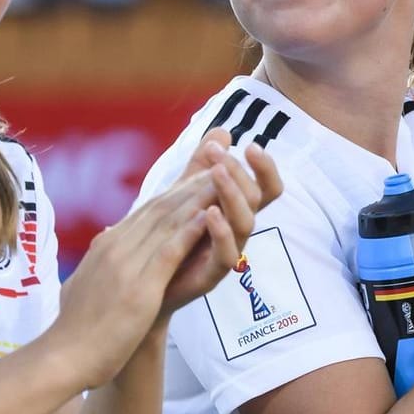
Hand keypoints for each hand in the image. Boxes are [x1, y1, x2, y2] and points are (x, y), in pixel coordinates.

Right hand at [49, 171, 218, 389]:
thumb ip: (98, 259)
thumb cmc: (75, 329)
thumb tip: (103, 239)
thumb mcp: (84, 282)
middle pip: (159, 208)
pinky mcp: (139, 287)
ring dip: (196, 199)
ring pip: (167, 222)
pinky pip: (168, 252)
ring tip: (222, 181)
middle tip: (219, 168)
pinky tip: (210, 217)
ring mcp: (126, 264)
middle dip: (191, 186)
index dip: (175, 192)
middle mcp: (116, 246)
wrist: (63, 356)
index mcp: (106, 246)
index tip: (198, 179)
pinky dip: (190, 231)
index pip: (146, 210)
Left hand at [160, 128, 283, 314]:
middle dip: (241, 173)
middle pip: (256, 199)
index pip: (265, 187)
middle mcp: (238, 229)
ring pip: (246, 223)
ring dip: (233, 195)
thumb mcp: (186, 194)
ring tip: (218, 173)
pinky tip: (209, 213)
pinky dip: (221, 232)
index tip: (250, 145)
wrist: (147, 282)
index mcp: (236, 210)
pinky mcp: (212, 274)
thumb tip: (222, 130)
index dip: (265, 168)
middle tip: (221, 154)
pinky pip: (227, 254)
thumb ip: (202, 165)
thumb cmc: (173, 237)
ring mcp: (228, 251)